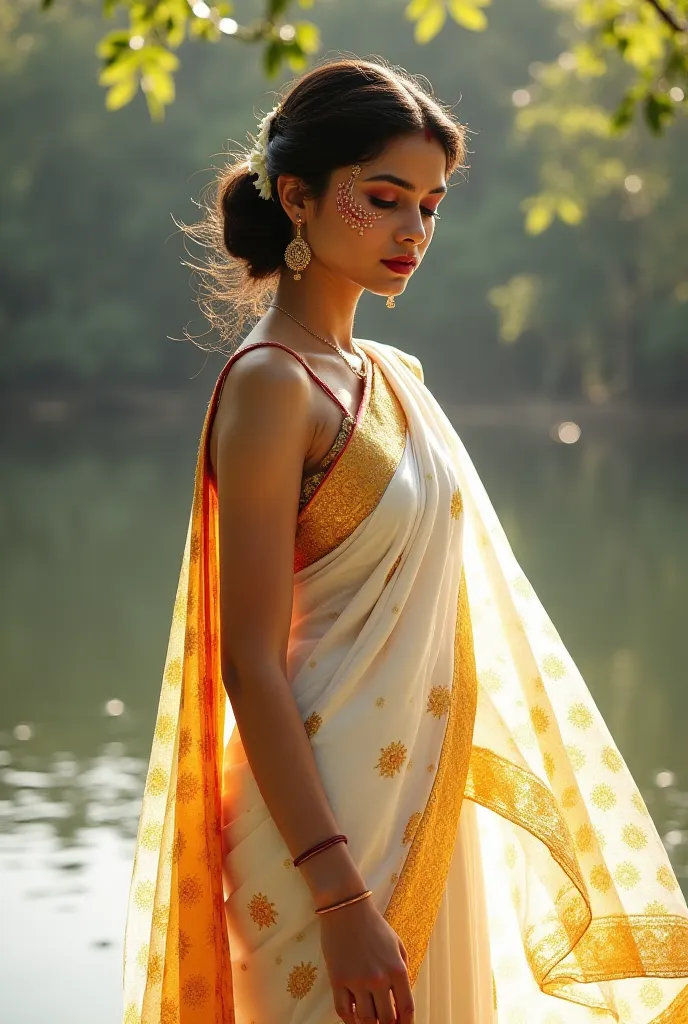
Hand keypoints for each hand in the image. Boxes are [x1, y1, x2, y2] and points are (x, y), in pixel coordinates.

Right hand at [318, 895, 414, 1023]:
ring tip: (371, 1023)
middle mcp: (378, 979)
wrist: (346, 908)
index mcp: (397, 969)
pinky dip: (349, 1020)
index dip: (406, 1023)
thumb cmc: (373, 925)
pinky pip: (343, 1011)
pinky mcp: (337, 980)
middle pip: (387, 1019)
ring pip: (366, 1020)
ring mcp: (356, 981)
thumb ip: (402, 969)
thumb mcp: (397, 944)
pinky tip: (353, 1018)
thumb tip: (400, 996)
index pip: (406, 1008)